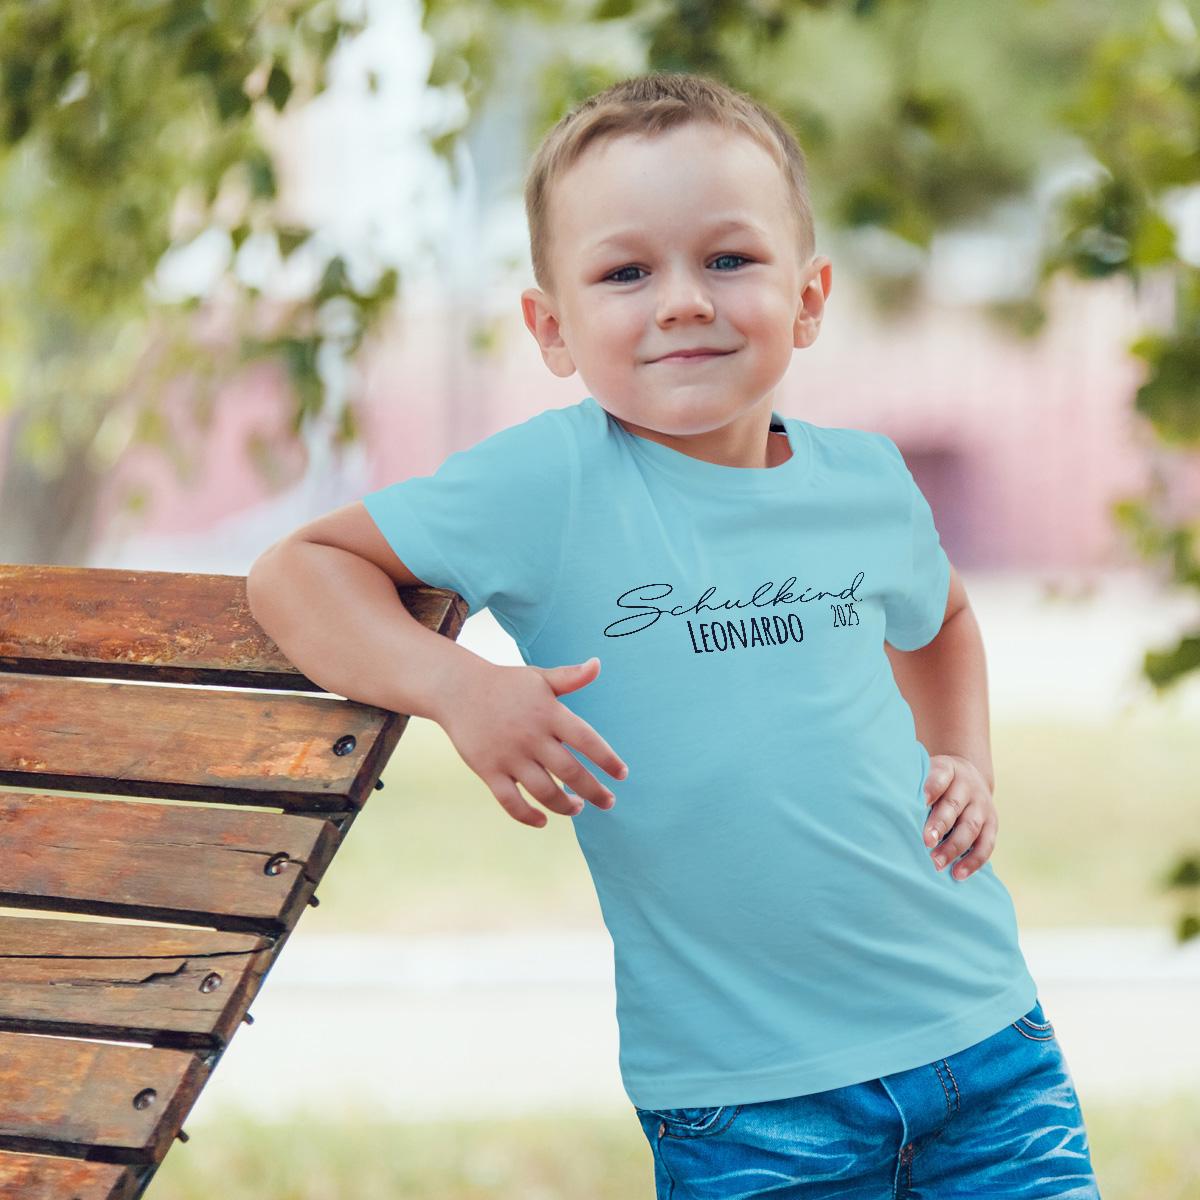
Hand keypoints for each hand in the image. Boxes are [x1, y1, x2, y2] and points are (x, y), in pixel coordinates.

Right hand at [437, 655, 628, 828]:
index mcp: (548, 713)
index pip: (586, 740)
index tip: (622, 774)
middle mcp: (531, 736)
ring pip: (544, 792)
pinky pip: (511, 802)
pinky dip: (528, 816)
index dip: (607, 759)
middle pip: (570, 772)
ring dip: (566, 805)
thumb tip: (598, 664)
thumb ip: (570, 677)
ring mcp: (509, 755)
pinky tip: (543, 820)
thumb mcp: (539, 678)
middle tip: (608, 802)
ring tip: (578, 807)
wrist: (457, 689)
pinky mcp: (488, 770)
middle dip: (594, 791)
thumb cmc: (506, 685)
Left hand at [922, 754, 996, 880]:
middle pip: (954, 805)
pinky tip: (958, 874)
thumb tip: (888, 805)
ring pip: (970, 827)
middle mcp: (968, 786)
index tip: (920, 802)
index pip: (940, 776)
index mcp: (948, 769)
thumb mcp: (926, 772)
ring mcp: (982, 806)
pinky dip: (973, 861)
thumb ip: (912, 785)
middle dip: (939, 824)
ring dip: (953, 847)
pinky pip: (986, 845)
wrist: (969, 778)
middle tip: (925, 842)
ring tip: (937, 863)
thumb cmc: (935, 781)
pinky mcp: (992, 825)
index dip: (931, 788)